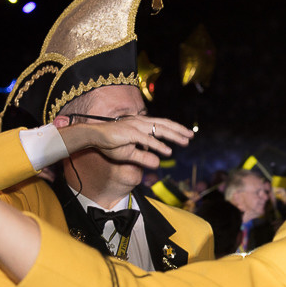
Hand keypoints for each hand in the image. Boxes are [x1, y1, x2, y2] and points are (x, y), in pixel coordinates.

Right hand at [56, 114, 192, 169]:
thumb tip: (158, 164)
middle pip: (164, 125)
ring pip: (160, 130)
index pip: (161, 124)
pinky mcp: (130, 133)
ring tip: (185, 142)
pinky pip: (147, 140)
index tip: (186, 134)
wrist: (94, 137)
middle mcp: (140, 122)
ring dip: (174, 136)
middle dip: (179, 130)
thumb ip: (144, 157)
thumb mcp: (130, 154)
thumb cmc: (110, 143)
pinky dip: (159, 146)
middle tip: (191, 136)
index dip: (174, 129)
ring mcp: (136, 127)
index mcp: (141, 124)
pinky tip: (168, 152)